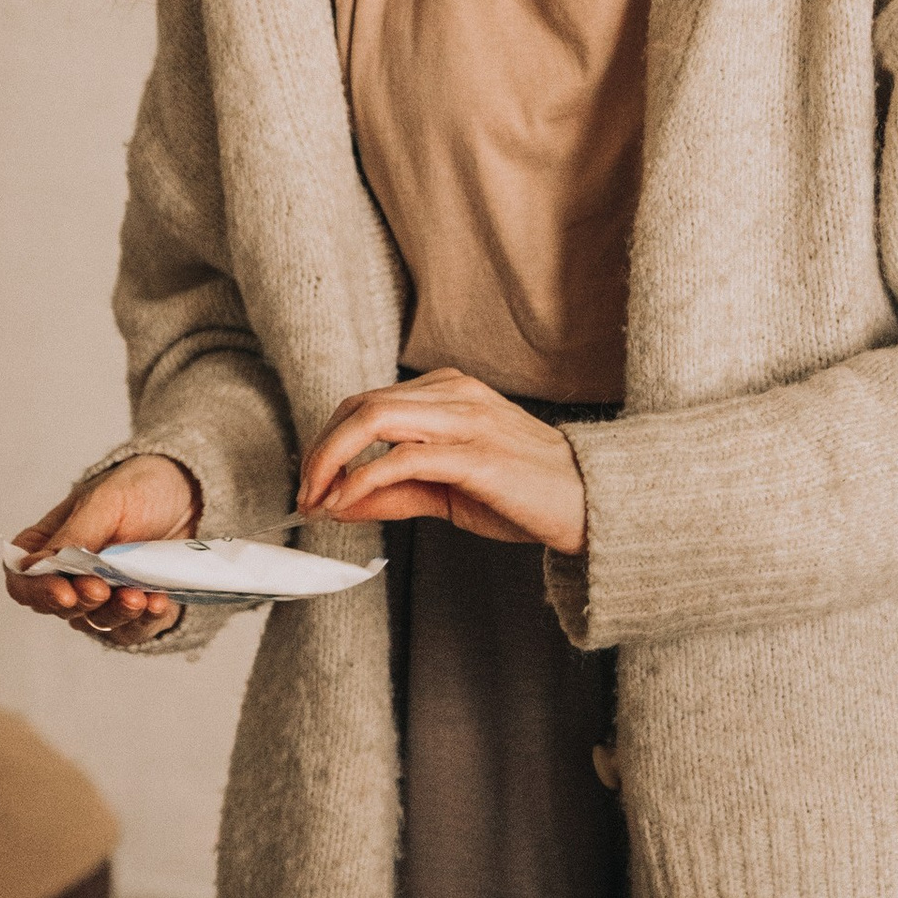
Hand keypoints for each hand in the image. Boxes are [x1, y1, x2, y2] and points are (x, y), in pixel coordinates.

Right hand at [4, 455, 198, 642]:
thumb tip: (33, 567)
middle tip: (102, 589)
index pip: (23, 580)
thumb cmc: (141, 489)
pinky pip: (131, 630)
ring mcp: (102, 597)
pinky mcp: (134, 614)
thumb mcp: (105, 500)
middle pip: (57, 607)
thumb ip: (73, 535)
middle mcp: (69, 576)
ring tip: (139, 595)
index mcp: (48, 544)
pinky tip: (157, 601)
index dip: (37, 591)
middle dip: (81, 602)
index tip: (64, 592)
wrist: (194, 495)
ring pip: (94, 622)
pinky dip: (143, 620)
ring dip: (115, 612)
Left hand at [295, 371, 586, 557]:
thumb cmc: (525, 495)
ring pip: (374, 420)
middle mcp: (454, 395)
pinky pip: (403, 458)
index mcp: (448, 392)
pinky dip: (363, 480)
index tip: (308, 479)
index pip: (366, 402)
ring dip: (332, 462)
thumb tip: (335, 503)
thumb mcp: (448, 492)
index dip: (326, 439)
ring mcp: (466, 420)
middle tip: (303, 493)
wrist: (594, 504)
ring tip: (316, 499)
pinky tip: (346, 505)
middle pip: (360, 405)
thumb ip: (392, 492)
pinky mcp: (477, 454)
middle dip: (320, 450)